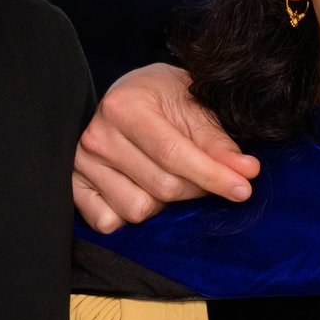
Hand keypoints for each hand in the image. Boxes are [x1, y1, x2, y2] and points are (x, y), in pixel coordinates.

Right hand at [73, 64, 259, 231]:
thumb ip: (217, 141)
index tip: (243, 188)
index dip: (212, 176)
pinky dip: (128, 215)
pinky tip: (140, 190)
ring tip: (165, 176)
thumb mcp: (192, 105)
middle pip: (161, 186)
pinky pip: (109, 222)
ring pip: (137, 209)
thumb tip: (246, 172)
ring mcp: (81, 165)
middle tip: (210, 177)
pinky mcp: (74, 187)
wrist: (127, 96)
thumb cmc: (161, 97)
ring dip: (162, 203)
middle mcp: (97, 136)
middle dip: (196, 188)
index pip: (174, 154)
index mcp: (125, 107)